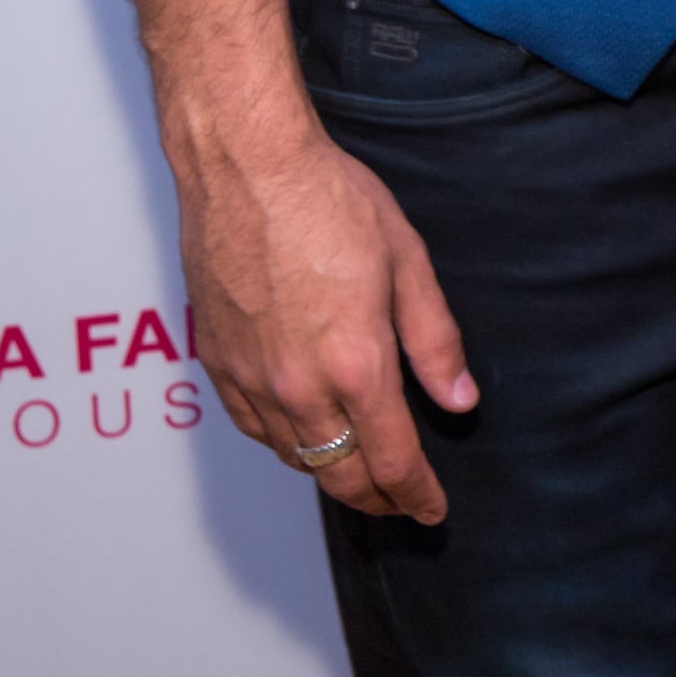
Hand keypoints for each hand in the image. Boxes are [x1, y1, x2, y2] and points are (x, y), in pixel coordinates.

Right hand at [180, 116, 475, 520]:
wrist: (247, 167)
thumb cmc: (330, 200)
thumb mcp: (407, 260)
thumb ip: (434, 339)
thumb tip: (459, 400)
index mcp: (356, 364)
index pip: (392, 460)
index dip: (416, 495)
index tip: (433, 508)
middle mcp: (300, 386)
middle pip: (341, 476)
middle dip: (378, 499)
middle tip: (402, 503)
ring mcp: (253, 379)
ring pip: (295, 458)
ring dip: (332, 474)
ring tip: (360, 472)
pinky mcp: (217, 364)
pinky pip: (254, 429)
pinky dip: (285, 443)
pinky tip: (304, 433)